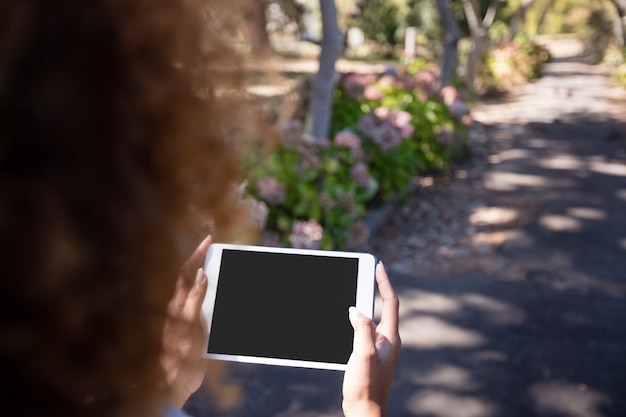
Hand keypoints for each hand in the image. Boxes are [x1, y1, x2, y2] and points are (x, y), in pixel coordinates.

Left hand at [161, 235, 210, 407]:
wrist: (175, 380)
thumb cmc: (178, 353)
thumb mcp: (188, 323)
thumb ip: (194, 298)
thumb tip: (202, 274)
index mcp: (177, 302)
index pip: (187, 272)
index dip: (197, 254)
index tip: (209, 240)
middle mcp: (181, 307)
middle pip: (193, 278)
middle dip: (204, 262)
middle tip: (217, 249)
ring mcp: (189, 317)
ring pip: (201, 291)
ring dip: (213, 279)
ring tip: (226, 269)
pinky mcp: (196, 329)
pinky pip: (208, 307)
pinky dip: (217, 298)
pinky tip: (227, 298)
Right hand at [342, 261, 400, 416]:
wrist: (365, 411)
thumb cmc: (366, 386)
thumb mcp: (363, 353)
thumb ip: (361, 328)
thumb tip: (356, 309)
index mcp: (390, 338)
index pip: (390, 302)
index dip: (384, 282)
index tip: (379, 266)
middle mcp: (387, 341)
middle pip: (382, 308)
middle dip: (374, 289)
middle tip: (365, 273)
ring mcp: (379, 349)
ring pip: (371, 320)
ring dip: (362, 305)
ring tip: (353, 292)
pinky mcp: (369, 356)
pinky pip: (363, 332)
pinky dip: (355, 322)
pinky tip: (344, 321)